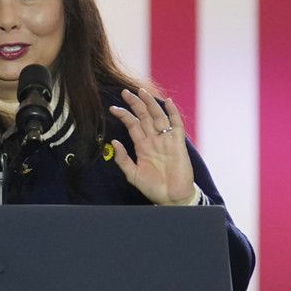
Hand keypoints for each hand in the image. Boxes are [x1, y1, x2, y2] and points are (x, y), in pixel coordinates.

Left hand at [108, 88, 194, 204]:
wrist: (171, 198)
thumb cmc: (153, 187)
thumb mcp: (132, 174)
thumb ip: (123, 159)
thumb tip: (114, 141)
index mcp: (142, 146)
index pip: (132, 125)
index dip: (124, 115)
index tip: (113, 108)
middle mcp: (154, 140)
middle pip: (144, 117)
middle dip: (135, 104)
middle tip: (125, 92)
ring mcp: (166, 140)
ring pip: (158, 117)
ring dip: (150, 104)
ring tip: (142, 92)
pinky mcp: (178, 144)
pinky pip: (176, 125)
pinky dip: (173, 113)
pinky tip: (167, 102)